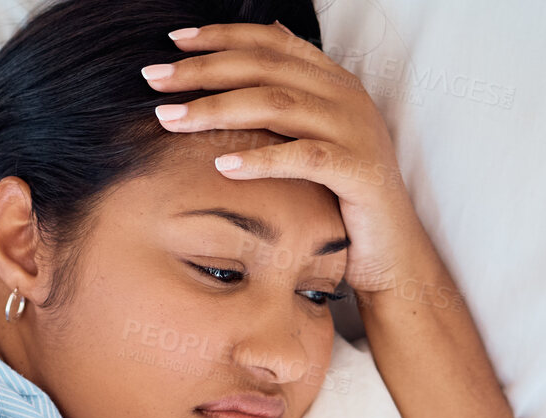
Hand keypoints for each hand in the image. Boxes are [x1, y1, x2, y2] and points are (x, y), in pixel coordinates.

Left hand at [142, 21, 418, 296]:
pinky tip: (222, 166)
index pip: (272, 43)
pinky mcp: (359, 172)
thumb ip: (286, 104)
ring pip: (277, 105)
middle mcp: (346, 97)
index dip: (221, 37)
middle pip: (265, 68)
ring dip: (216, 109)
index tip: (173, 43)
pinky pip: (304, 158)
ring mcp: (356, 131)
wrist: (391, 253)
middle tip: (153, 79)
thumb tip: (252, 61)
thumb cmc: (341, 202)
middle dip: (203, 70)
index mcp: (333, 82)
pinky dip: (261, 160)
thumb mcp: (311, 143)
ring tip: (170, 119)